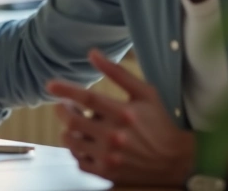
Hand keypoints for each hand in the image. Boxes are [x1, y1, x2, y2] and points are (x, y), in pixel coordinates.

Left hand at [47, 49, 195, 185]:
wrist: (178, 160)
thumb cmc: (161, 122)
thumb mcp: (145, 93)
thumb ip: (118, 73)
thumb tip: (92, 53)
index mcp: (124, 114)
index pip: (87, 97)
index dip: (66, 89)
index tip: (50, 85)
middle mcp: (115, 136)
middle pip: (73, 120)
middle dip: (63, 109)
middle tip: (65, 105)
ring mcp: (110, 156)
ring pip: (71, 141)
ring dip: (67, 130)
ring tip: (76, 124)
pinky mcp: (108, 173)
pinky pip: (78, 160)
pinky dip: (76, 150)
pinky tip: (84, 142)